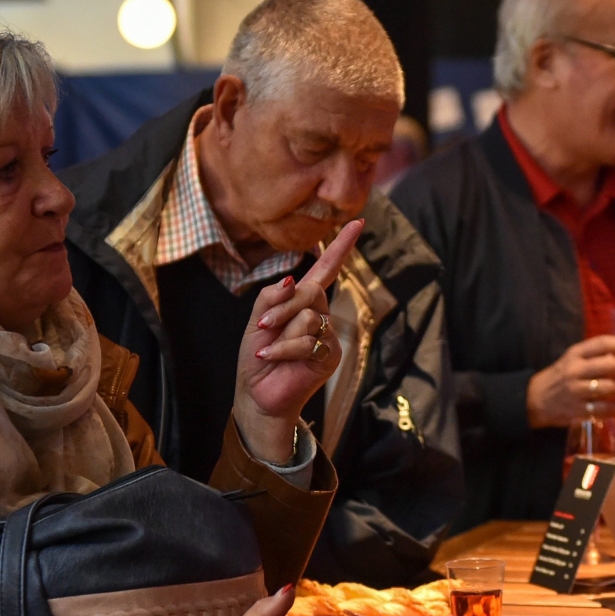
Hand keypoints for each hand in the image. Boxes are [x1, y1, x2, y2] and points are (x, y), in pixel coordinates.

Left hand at [234, 220, 362, 463]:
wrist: (257, 394)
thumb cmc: (257, 356)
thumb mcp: (256, 321)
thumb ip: (271, 298)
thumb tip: (291, 281)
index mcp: (304, 302)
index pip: (326, 269)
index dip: (341, 246)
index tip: (358, 221)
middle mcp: (321, 315)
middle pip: (312, 290)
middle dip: (284, 307)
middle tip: (264, 328)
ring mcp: (328, 336)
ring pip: (310, 316)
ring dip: (282, 331)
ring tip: (267, 349)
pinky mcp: (330, 356)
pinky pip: (307, 340)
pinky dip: (283, 349)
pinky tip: (270, 358)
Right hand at [526, 335, 614, 427]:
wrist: (535, 399)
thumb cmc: (561, 376)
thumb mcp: (573, 359)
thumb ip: (596, 356)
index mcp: (576, 353)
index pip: (603, 343)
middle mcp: (575, 369)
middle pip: (609, 365)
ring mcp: (575, 390)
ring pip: (608, 388)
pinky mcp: (576, 410)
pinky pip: (602, 409)